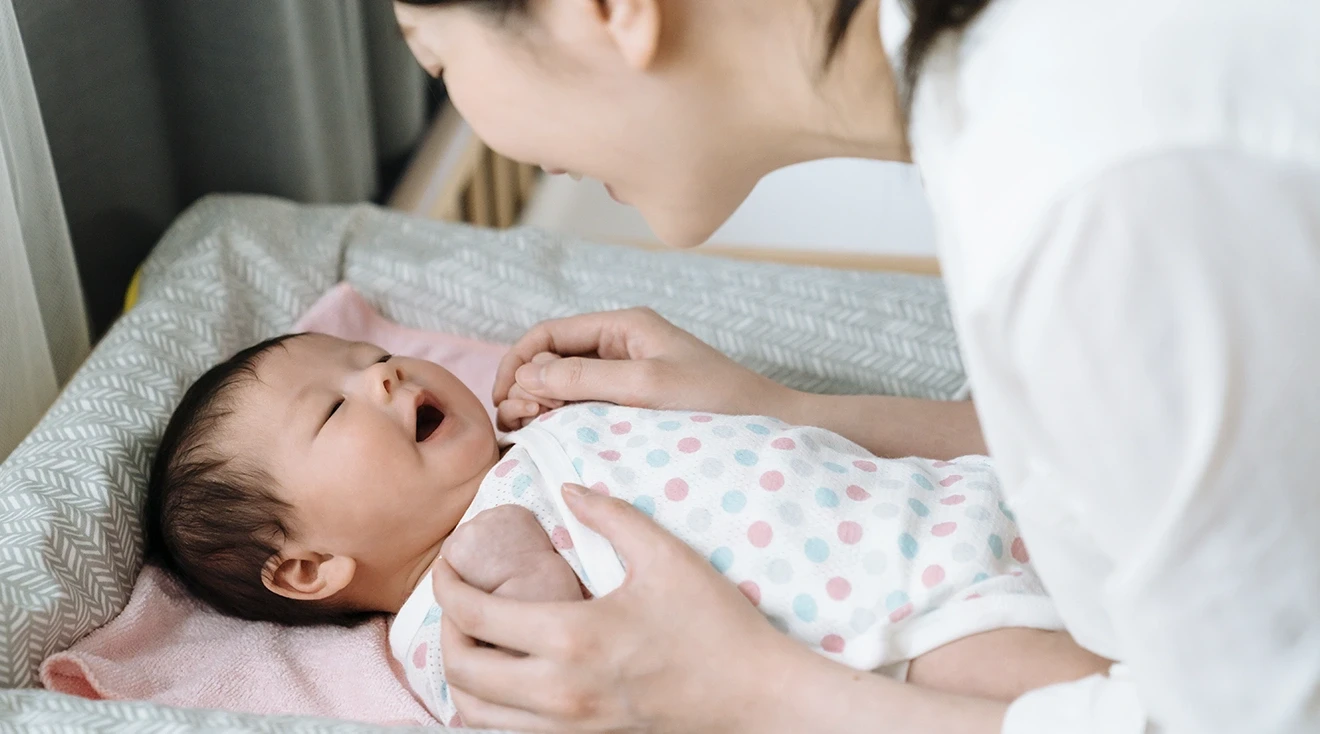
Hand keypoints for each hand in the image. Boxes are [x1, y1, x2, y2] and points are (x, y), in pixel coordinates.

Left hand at [431, 483, 805, 732]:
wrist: (757, 697)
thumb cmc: (715, 625)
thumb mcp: (666, 555)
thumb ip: (610, 514)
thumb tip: (567, 488)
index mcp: (572, 638)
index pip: (473, 615)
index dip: (447, 584)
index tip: (449, 562)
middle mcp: (559, 692)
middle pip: (460, 670)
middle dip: (444, 630)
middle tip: (458, 600)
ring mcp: (570, 728)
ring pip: (475, 714)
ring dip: (461, 676)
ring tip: (476, 640)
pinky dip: (490, 709)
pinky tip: (507, 678)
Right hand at [492, 307, 791, 430]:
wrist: (768, 425)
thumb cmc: (716, 402)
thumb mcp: (646, 386)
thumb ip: (585, 377)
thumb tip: (527, 373)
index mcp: (624, 326)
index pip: (550, 333)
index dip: (518, 361)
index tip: (503, 398)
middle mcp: (622, 344)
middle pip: (552, 357)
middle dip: (526, 385)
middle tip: (518, 423)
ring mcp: (628, 373)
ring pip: (565, 383)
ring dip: (542, 404)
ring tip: (531, 432)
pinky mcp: (635, 401)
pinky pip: (586, 403)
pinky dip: (564, 417)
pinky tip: (557, 437)